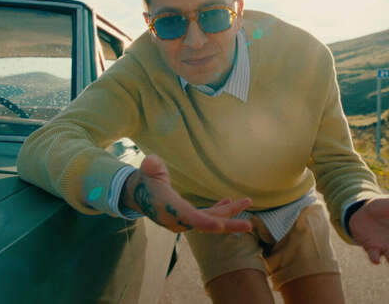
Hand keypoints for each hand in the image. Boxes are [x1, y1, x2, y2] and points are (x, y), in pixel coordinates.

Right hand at [121, 154, 253, 233]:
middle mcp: (179, 218)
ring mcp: (185, 219)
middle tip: (248, 226)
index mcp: (169, 208)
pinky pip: (208, 216)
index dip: (205, 222)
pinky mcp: (189, 216)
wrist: (140, 194)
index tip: (220, 225)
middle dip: (228, 224)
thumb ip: (151, 167)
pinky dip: (220, 210)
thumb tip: (151, 162)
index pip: (188, 217)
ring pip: (210, 219)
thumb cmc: (145, 181)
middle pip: (206, 224)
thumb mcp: (146, 171)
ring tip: (247, 201)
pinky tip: (230, 201)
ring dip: (229, 212)